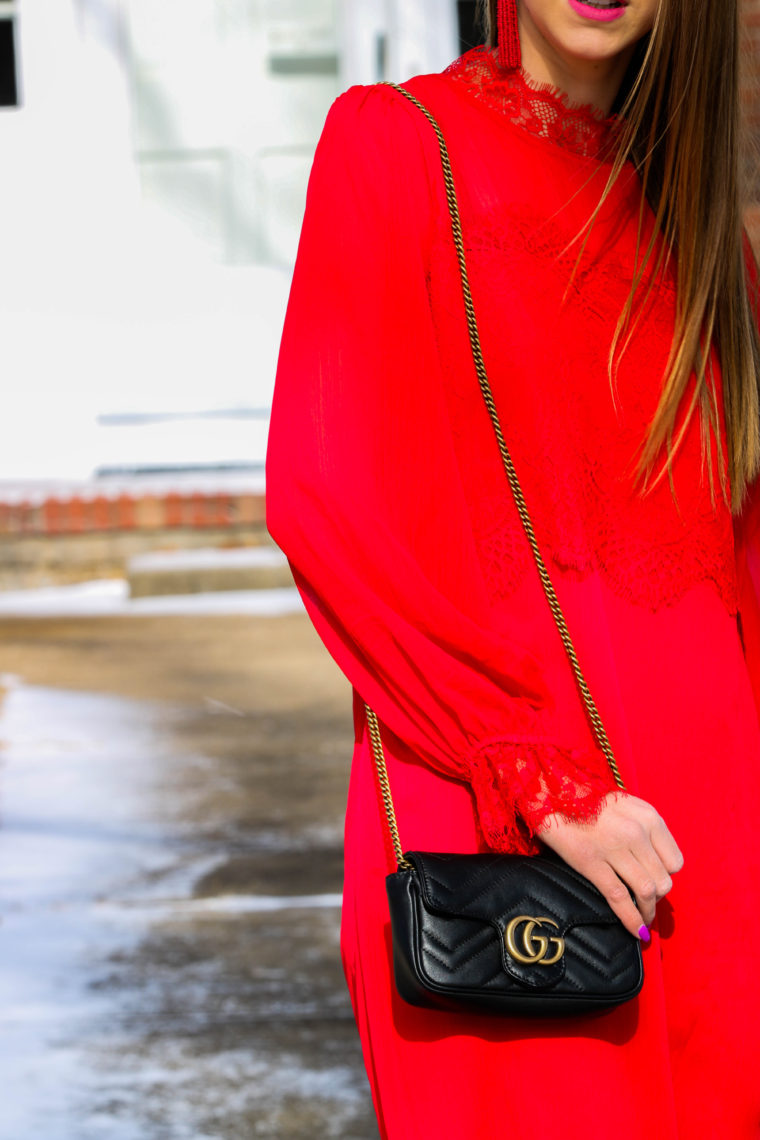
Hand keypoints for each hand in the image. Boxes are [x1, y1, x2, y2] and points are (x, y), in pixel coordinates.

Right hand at [536, 793, 683, 939]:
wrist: (550, 790)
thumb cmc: (586, 798)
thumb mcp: (624, 805)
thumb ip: (642, 829)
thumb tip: (651, 863)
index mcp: (648, 817)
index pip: (674, 862)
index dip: (664, 876)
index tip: (653, 881)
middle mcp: (637, 832)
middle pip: (662, 881)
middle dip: (656, 898)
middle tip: (645, 903)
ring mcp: (615, 848)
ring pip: (646, 892)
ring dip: (647, 912)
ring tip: (643, 920)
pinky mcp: (592, 862)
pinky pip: (619, 898)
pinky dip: (631, 919)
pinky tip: (635, 930)